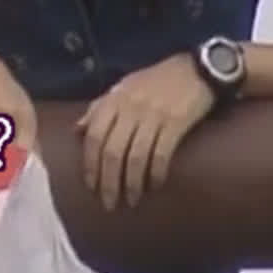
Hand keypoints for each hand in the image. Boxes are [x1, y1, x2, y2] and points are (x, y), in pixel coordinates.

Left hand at [76, 52, 213, 209]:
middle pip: (112, 151)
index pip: (93, 136)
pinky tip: (154, 185)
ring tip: (130, 200)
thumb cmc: (156, 81)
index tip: (90, 185)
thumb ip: (99, 108)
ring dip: (131, 183)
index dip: (89, 163)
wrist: (196, 70)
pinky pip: (161, 154)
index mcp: (114, 99)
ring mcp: (152, 115)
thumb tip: (76, 130)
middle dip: (108, 181)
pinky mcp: (175, 123)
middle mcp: (129, 108)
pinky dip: (156, 173)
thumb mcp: (122, 88)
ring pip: (135, 157)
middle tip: (108, 202)